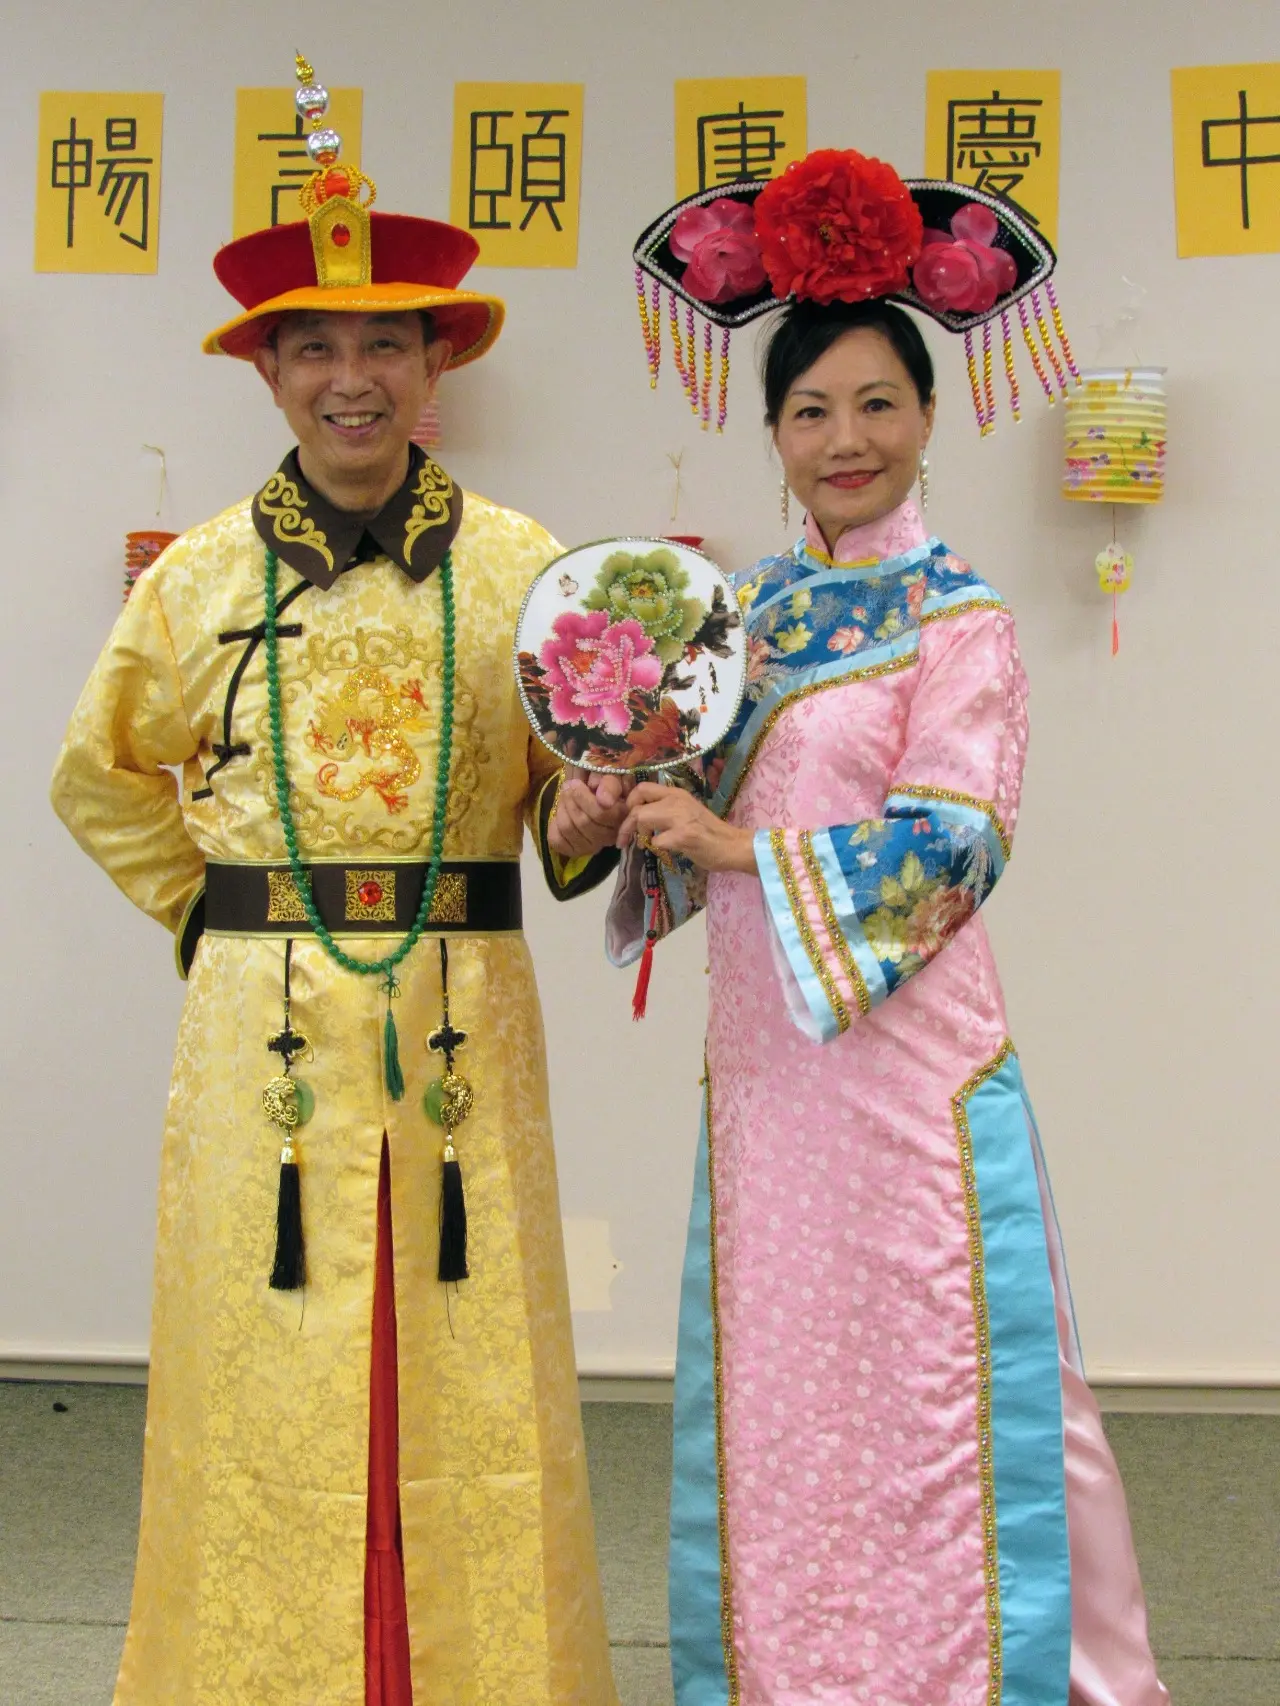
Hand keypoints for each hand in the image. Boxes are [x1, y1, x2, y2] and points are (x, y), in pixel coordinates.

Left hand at [547, 766, 633, 858]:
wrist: (592, 795)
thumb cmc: (603, 785)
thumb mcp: (610, 778)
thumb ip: (609, 785)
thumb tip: (604, 800)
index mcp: (621, 818)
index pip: (601, 814)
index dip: (584, 798)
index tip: (575, 783)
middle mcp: (609, 837)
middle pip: (583, 822)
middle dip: (570, 800)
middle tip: (567, 786)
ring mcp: (592, 847)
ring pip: (569, 829)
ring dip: (562, 808)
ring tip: (564, 796)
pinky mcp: (574, 851)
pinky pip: (557, 840)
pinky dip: (553, 824)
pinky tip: (561, 813)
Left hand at [617, 783, 757, 875]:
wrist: (733, 845)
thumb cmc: (709, 831)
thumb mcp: (686, 812)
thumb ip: (666, 810)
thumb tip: (640, 818)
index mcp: (676, 794)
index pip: (642, 787)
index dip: (630, 803)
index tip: (630, 819)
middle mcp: (677, 801)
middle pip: (637, 806)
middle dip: (626, 825)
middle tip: (625, 840)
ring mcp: (680, 817)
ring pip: (642, 818)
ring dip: (638, 836)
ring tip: (643, 846)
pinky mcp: (684, 835)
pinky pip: (656, 840)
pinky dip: (656, 848)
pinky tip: (665, 852)